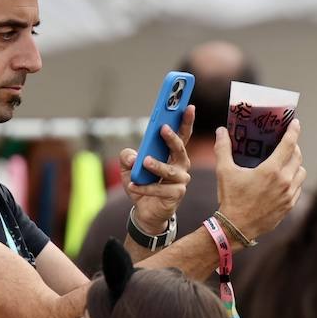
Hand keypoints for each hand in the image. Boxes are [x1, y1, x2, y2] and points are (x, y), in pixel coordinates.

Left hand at [120, 106, 194, 233]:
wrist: (145, 212)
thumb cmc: (142, 184)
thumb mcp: (129, 168)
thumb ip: (128, 157)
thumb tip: (131, 156)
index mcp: (173, 154)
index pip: (182, 134)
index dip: (186, 120)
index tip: (188, 106)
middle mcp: (181, 165)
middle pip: (179, 149)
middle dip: (172, 137)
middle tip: (162, 128)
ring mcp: (181, 181)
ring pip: (169, 170)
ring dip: (156, 165)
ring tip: (144, 161)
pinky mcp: (176, 195)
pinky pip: (159, 189)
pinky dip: (144, 187)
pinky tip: (132, 185)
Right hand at [214, 120, 305, 243]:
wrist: (236, 228)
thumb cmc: (231, 198)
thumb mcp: (224, 172)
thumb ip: (223, 149)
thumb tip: (220, 130)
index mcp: (271, 170)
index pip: (289, 144)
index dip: (293, 131)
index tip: (295, 123)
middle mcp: (284, 181)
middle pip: (298, 157)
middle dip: (294, 147)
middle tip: (287, 143)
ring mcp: (288, 195)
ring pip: (301, 173)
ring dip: (296, 165)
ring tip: (287, 163)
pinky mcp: (289, 206)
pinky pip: (298, 188)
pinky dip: (294, 181)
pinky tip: (285, 181)